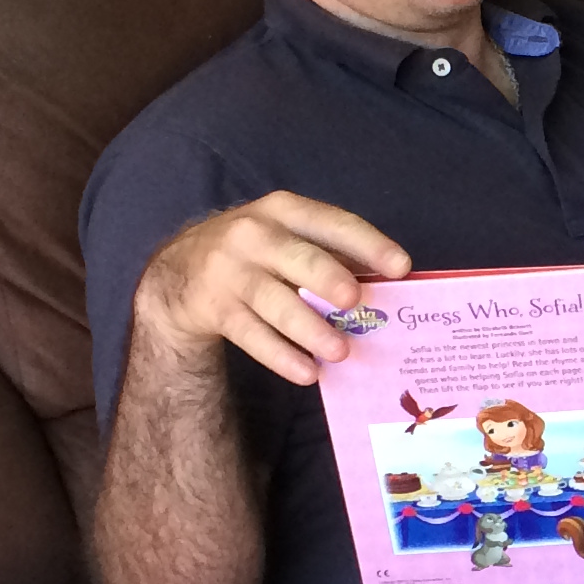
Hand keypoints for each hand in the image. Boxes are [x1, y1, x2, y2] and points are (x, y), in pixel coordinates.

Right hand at [132, 191, 410, 385]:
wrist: (181, 272)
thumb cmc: (256, 253)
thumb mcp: (287, 238)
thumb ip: (332, 254)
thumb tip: (388, 285)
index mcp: (284, 211)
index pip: (331, 222)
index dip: (368, 243)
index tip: (402, 267)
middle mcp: (254, 234)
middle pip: (297, 258)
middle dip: (327, 278)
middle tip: (356, 301)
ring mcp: (230, 271)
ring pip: (274, 301)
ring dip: (309, 328)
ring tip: (341, 352)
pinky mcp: (214, 307)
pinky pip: (250, 335)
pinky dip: (280, 355)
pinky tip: (307, 372)